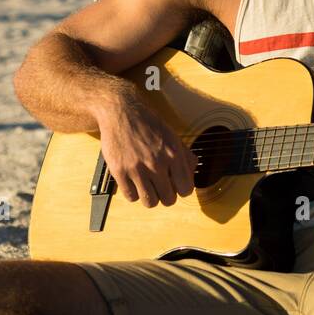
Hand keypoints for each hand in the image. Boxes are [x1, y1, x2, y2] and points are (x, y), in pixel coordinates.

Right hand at [94, 88, 195, 207]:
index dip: (182, 189)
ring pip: (150, 202)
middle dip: (166, 195)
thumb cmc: (147, 123)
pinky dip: (134, 193)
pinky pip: (131, 197)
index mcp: (173, 154)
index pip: (186, 189)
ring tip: (148, 186)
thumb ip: (185, 154)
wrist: (121, 112)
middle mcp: (156, 163)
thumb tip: (193, 170)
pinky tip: (134, 182)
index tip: (176, 185)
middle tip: (161, 186)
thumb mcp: (172, 135)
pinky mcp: (120, 172)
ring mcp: (137, 169)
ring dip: (150, 197)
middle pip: (168, 200)